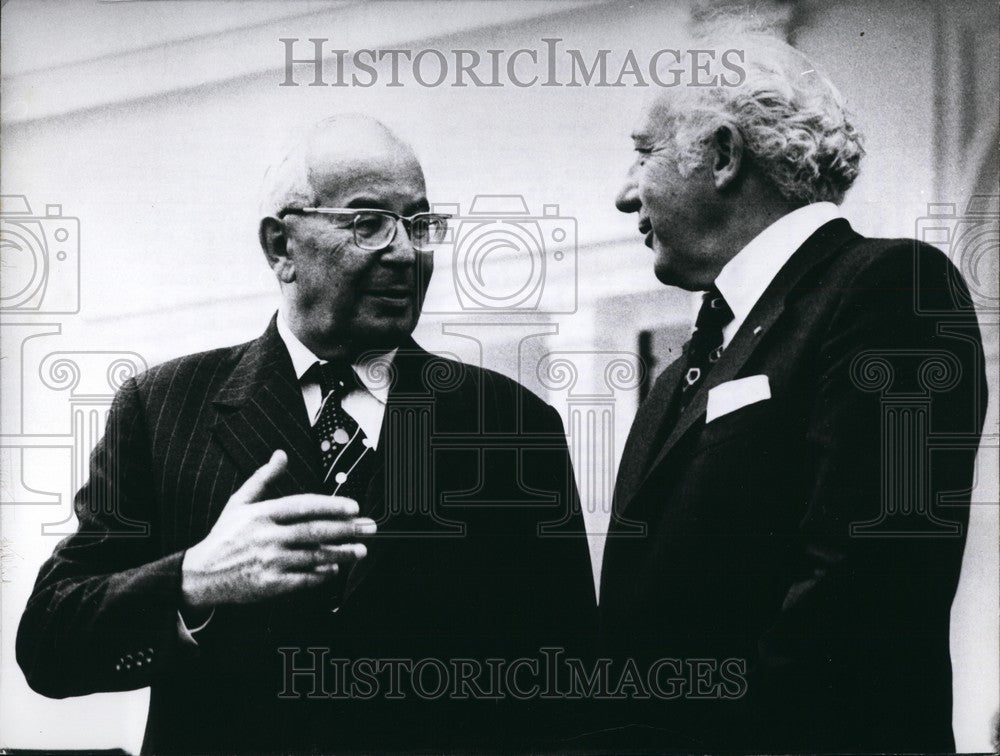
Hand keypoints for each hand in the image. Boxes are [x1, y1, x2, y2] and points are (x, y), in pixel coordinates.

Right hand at [181, 450, 374, 610]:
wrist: (201, 575)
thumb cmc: (225, 536)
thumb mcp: (239, 502)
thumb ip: (263, 478)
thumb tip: (280, 454)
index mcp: (262, 514)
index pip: (303, 506)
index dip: (331, 506)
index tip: (353, 507)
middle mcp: (267, 536)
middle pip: (314, 531)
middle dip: (346, 529)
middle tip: (368, 528)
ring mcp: (268, 561)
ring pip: (313, 556)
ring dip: (341, 553)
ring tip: (360, 550)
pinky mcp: (269, 585)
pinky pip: (303, 579)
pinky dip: (321, 575)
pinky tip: (334, 569)